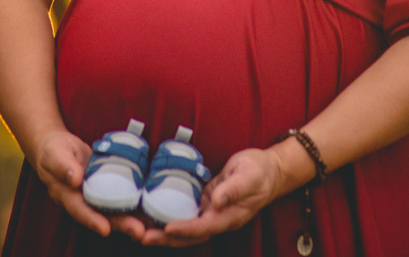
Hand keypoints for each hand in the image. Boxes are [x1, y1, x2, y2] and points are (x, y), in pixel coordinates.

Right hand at [31, 130, 149, 241]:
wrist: (58, 147)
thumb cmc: (53, 151)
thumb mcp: (55, 154)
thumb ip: (63, 166)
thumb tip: (74, 179)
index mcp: (67, 196)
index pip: (80, 210)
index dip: (92, 220)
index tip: (105, 229)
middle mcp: (83, 201)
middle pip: (102, 216)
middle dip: (121, 225)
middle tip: (139, 232)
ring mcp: (96, 196)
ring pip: (115, 211)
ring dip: (132, 218)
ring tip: (151, 225)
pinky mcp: (107, 188)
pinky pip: (121, 197)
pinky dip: (135, 204)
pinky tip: (152, 208)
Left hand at [138, 147, 286, 246]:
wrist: (268, 171)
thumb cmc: (260, 172)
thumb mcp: (250, 175)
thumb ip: (234, 189)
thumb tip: (217, 201)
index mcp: (230, 216)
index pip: (204, 227)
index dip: (185, 229)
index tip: (167, 227)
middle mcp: (217, 219)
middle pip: (189, 236)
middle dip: (166, 238)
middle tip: (142, 236)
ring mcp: (210, 214)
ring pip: (184, 228)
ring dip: (163, 231)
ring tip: (140, 229)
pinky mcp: (205, 204)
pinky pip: (185, 215)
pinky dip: (169, 216)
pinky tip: (152, 213)